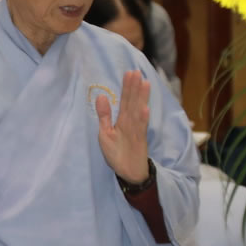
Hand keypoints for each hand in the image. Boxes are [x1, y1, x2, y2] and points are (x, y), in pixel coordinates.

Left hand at [95, 69, 150, 185]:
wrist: (127, 173)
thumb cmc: (116, 153)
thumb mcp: (105, 133)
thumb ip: (104, 116)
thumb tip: (101, 97)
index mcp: (122, 120)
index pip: (125, 100)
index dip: (127, 87)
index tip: (129, 73)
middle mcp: (130, 123)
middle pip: (133, 102)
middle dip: (134, 87)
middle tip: (136, 72)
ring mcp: (136, 131)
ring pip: (138, 112)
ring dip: (141, 98)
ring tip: (144, 84)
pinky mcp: (140, 141)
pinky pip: (141, 129)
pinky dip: (143, 119)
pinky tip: (145, 109)